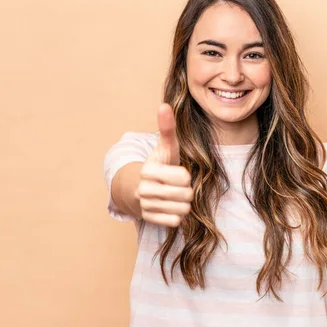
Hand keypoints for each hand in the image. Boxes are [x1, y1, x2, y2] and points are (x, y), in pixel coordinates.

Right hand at [135, 103, 192, 226]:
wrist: (139, 188)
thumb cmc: (161, 165)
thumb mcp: (166, 147)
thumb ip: (167, 128)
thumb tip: (164, 105)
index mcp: (149, 170)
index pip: (184, 178)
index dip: (186, 176)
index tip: (177, 173)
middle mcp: (144, 189)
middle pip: (186, 195)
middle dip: (187, 191)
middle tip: (177, 186)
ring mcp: (145, 205)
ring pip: (182, 209)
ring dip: (183, 203)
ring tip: (174, 196)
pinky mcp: (148, 219)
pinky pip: (175, 221)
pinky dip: (176, 215)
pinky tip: (169, 207)